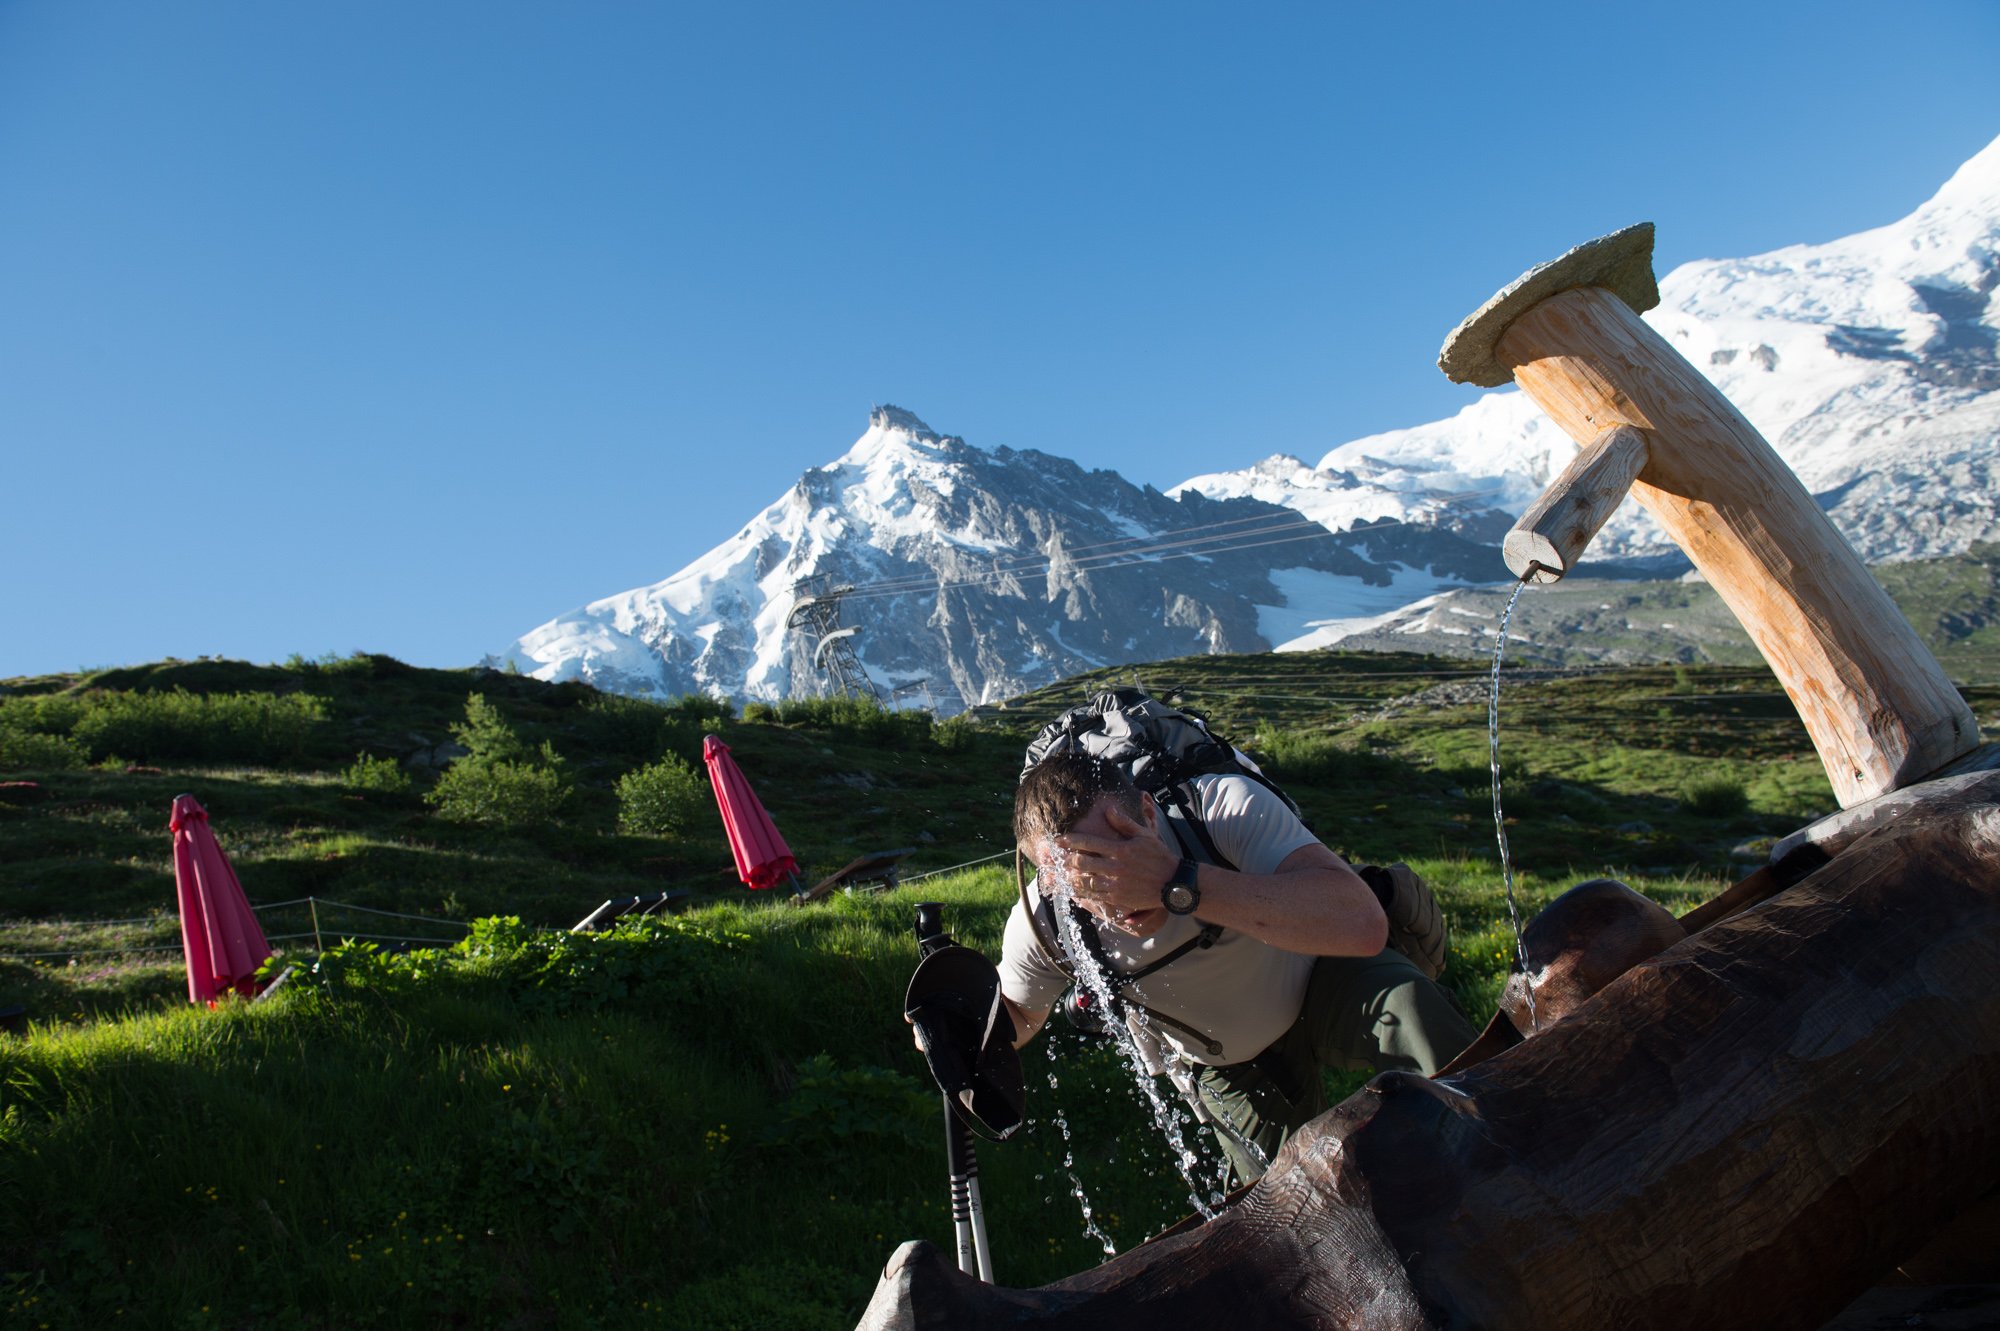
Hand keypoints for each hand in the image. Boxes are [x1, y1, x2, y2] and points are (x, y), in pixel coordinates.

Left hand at [1048, 804, 1176, 918]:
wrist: (1173, 882)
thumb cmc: (1159, 856)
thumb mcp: (1144, 835)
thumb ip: (1124, 823)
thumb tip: (1108, 810)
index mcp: (1120, 849)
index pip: (1089, 842)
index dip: (1070, 840)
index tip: (1057, 840)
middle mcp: (1115, 867)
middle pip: (1082, 862)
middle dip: (1066, 860)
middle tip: (1056, 858)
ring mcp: (1116, 884)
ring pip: (1085, 881)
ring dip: (1070, 877)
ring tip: (1060, 875)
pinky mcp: (1118, 898)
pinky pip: (1095, 897)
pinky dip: (1081, 893)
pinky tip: (1073, 891)